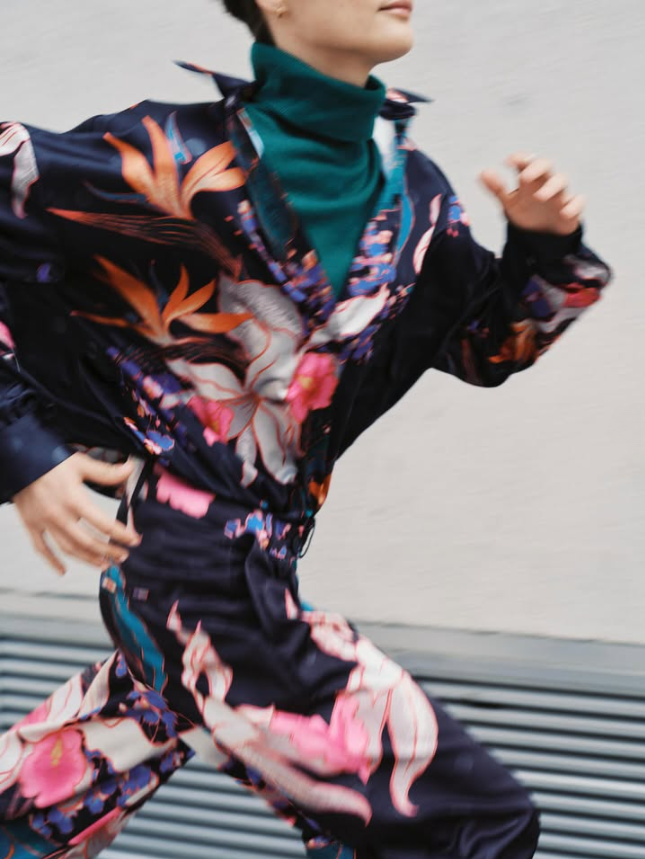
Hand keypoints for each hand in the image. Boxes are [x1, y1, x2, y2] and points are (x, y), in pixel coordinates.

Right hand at [13, 453, 140, 575]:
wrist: (16, 459)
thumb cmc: (49, 459)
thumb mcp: (80, 463)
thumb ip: (106, 472)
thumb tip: (130, 468)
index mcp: (74, 500)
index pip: (104, 524)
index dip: (122, 534)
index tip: (135, 540)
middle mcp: (59, 516)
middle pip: (88, 542)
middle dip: (109, 551)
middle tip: (123, 556)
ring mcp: (44, 523)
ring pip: (68, 549)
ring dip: (88, 559)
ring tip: (104, 565)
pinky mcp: (30, 525)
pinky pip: (41, 548)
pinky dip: (52, 561)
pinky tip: (63, 571)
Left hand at [479, 152, 584, 235]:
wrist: (544, 235)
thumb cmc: (528, 212)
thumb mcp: (510, 203)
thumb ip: (497, 189)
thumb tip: (482, 172)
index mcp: (530, 179)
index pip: (526, 162)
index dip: (520, 159)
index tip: (508, 161)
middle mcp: (545, 182)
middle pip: (546, 165)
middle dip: (537, 167)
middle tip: (524, 177)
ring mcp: (560, 194)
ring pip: (562, 180)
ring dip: (552, 186)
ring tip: (539, 196)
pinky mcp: (572, 209)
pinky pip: (578, 202)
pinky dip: (573, 206)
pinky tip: (564, 213)